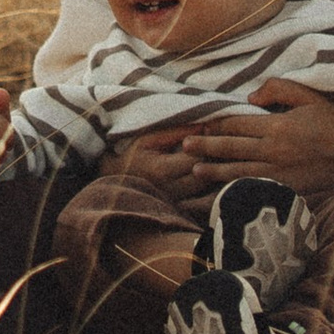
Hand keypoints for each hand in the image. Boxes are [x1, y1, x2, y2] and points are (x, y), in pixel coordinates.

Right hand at [105, 124, 219, 204]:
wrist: (116, 179)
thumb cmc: (133, 155)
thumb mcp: (150, 139)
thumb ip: (177, 132)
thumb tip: (205, 126)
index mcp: (161, 170)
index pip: (196, 159)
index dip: (207, 146)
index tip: (211, 133)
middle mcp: (170, 189)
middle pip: (206, 176)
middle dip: (214, 161)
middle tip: (216, 146)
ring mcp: (174, 201)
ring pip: (206, 189)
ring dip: (213, 173)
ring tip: (213, 157)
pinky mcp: (178, 207)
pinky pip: (201, 198)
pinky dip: (207, 185)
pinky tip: (207, 172)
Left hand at [174, 84, 333, 196]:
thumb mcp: (308, 95)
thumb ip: (277, 90)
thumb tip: (249, 98)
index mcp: (277, 126)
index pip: (236, 124)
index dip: (215, 125)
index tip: (199, 126)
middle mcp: (274, 150)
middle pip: (231, 148)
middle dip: (205, 147)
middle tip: (184, 146)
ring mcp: (280, 172)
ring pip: (239, 171)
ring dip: (215, 171)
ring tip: (195, 171)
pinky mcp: (289, 188)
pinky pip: (257, 188)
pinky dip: (237, 189)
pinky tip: (224, 191)